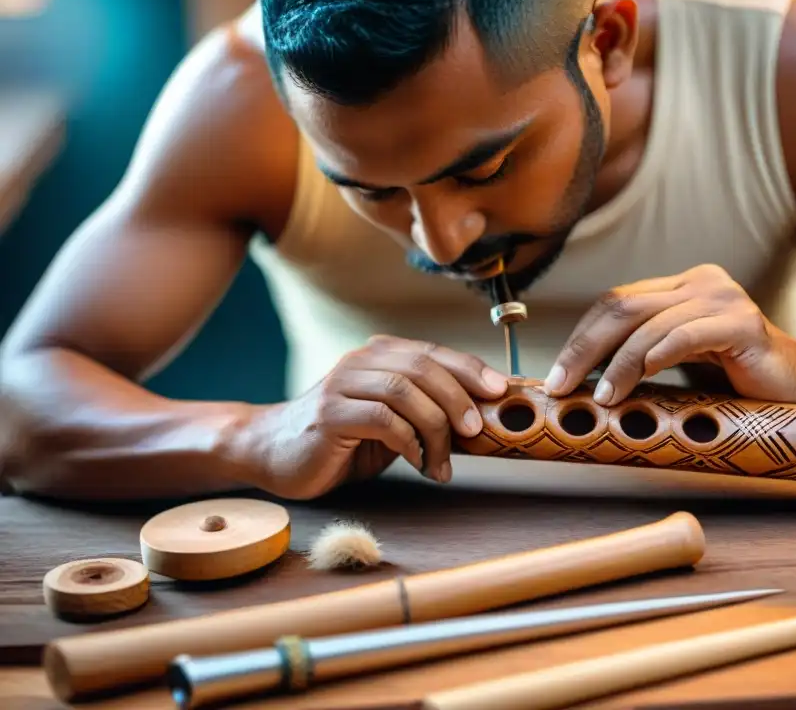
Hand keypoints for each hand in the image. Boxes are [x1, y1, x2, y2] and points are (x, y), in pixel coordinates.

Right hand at [228, 335, 507, 499]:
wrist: (273, 453)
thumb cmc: (340, 440)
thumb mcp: (390, 420)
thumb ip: (423, 411)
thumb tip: (478, 420)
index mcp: (380, 356)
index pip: (434, 353)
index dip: (471, 368)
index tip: (500, 390)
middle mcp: (361, 361)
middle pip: (424, 367)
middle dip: (459, 398)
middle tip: (476, 430)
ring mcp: (342, 384)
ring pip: (405, 392)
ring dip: (435, 427)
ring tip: (443, 461)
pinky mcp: (329, 414)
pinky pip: (382, 420)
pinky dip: (409, 442)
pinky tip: (417, 462)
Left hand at [544, 264, 795, 406]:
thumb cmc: (736, 379)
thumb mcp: (679, 361)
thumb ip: (641, 355)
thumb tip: (581, 380)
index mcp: (681, 286)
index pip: (614, 303)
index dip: (580, 338)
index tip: (557, 376)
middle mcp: (700, 283)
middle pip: (623, 308)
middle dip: (585, 349)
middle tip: (562, 386)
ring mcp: (723, 299)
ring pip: (649, 325)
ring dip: (617, 364)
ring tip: (602, 398)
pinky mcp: (742, 324)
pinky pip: (687, 335)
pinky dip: (656, 356)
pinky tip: (639, 378)